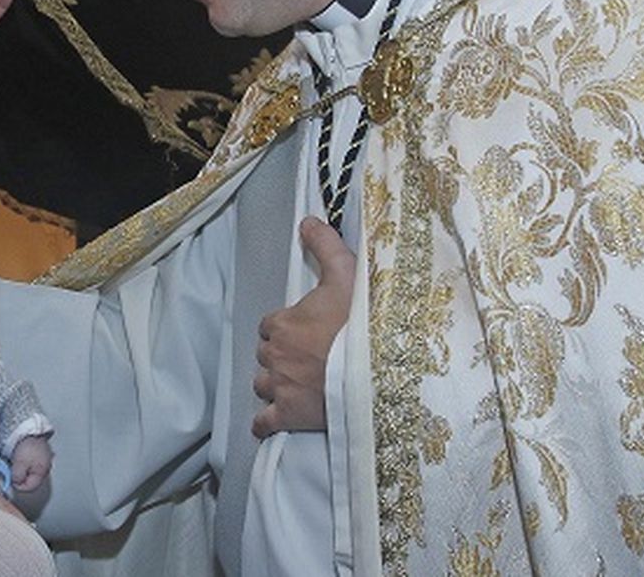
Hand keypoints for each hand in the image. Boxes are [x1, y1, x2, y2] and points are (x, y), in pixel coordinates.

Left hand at [9, 435, 52, 492]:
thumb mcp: (19, 465)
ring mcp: (43, 457)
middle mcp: (46, 465)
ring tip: (14, 461)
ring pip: (30, 469)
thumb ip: (17, 478)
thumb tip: (16, 482)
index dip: (19, 485)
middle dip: (20, 477)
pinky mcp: (39, 449)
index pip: (30, 487)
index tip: (11, 480)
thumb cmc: (26, 445)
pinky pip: (30, 460)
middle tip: (11, 470)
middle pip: (31, 479)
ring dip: (22, 468)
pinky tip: (18, 455)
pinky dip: (24, 460)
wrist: (28, 427)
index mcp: (43, 471)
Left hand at [251, 217, 355, 438]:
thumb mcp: (348, 275)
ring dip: (275, 383)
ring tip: (298, 384)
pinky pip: (264, 422)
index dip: (287, 327)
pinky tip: (274, 420)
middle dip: (282, 355)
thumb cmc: (363, 324)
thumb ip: (326, 246)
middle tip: (308, 357)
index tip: (306, 331)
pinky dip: (266, 422)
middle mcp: (276, 355)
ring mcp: (280, 387)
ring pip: (263, 384)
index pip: (272, 325)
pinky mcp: (288, 416)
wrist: (379, 371)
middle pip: (268, 354)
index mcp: (285, 323)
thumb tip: (308, 222)